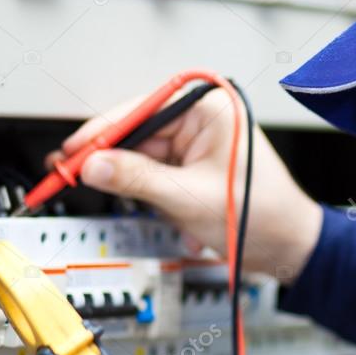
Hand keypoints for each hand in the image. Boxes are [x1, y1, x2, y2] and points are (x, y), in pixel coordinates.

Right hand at [49, 86, 321, 282]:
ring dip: (137, 185)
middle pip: (137, 134)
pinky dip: (152, 194)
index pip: (141, 111)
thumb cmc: (261, 215)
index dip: (101, 134)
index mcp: (210, 109)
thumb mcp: (188, 197)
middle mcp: (203, 118)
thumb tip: (94, 166)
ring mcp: (199, 141)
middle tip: (67, 174)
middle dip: (110, 162)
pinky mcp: (195, 163)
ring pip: (143, 157)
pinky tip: (164, 211)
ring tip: (143, 204)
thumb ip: (136, 179)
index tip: (71, 152)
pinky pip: (157, 173)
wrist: (287, 245)